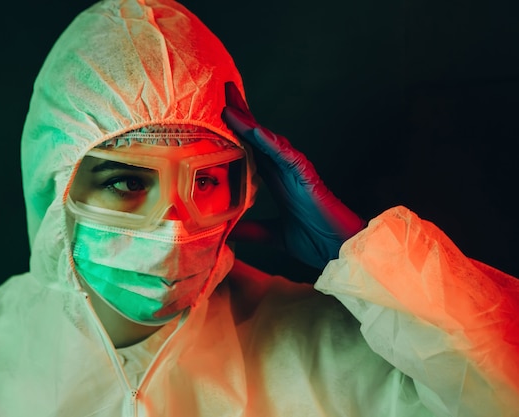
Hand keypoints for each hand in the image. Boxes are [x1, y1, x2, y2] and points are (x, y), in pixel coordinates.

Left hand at [222, 82, 365, 270]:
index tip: (222, 115)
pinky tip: (252, 129)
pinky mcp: (307, 177)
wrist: (342, 253)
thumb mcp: (273, 235)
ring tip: (231, 105)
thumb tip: (227, 232)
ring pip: (270, 141)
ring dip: (250, 122)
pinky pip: (286, 154)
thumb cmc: (317, 241)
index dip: (239, 133)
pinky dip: (268, 141)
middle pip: (260, 138)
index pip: (254, 151)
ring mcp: (297, 172)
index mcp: (280, 183)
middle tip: (225, 91)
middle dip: (243, 115)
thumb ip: (252, 231)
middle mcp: (287, 172)